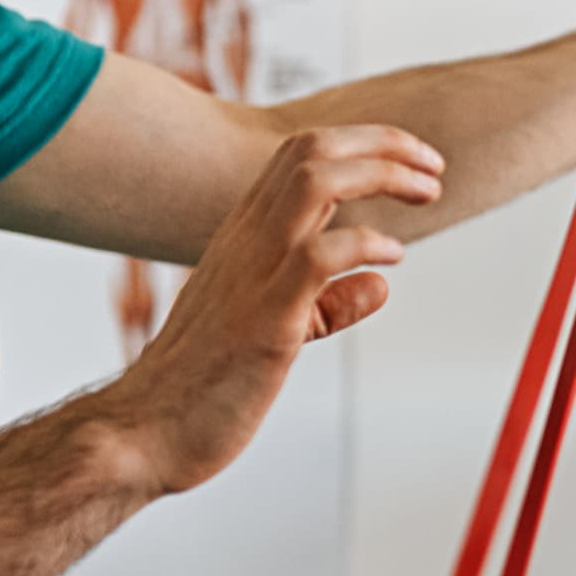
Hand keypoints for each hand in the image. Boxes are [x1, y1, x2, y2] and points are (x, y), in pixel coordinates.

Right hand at [96, 126, 439, 495]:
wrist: (143, 432)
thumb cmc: (202, 384)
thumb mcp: (275, 329)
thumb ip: (327, 304)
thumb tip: (378, 286)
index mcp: (242, 236)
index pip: (301, 155)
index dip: (364, 144)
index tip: (412, 162)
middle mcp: (245, 241)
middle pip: (312, 149)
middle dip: (383, 143)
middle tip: (433, 168)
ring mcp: (252, 275)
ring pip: (314, 181)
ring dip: (381, 173)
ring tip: (425, 192)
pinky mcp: (265, 319)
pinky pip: (319, 256)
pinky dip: (367, 245)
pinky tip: (392, 258)